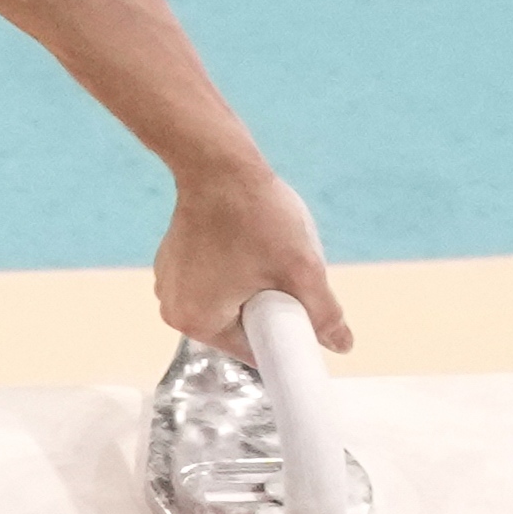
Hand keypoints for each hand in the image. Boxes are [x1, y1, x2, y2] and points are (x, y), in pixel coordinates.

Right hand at [152, 167, 352, 358]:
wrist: (219, 162)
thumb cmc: (254, 214)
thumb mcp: (301, 269)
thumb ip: (324, 314)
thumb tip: (341, 345)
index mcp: (196, 322)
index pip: (255, 351)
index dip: (285, 334)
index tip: (302, 309)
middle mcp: (174, 309)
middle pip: (241, 328)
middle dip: (270, 306)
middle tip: (286, 271)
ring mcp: (170, 283)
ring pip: (229, 302)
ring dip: (254, 286)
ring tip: (266, 250)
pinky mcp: (174, 259)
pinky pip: (214, 280)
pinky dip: (236, 268)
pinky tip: (247, 238)